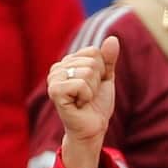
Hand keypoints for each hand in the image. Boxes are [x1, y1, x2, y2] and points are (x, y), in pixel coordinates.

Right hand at [47, 35, 118, 167]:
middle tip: (89, 96)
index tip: (94, 86)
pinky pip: (81, 84)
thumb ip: (108, 59)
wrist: (93, 128)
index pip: (94, 52)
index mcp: (68, 62)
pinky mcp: (55, 91)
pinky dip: (86, 96)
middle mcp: (58, 67)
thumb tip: (113, 39)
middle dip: (98, 82)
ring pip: (88, 72)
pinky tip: (79, 104)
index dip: (102, 71)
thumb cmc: (97, 105)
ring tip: (84, 100)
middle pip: (92, 62)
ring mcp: (54, 78)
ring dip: (92, 90)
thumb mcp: (106, 79)